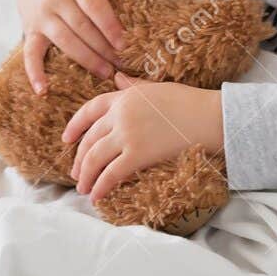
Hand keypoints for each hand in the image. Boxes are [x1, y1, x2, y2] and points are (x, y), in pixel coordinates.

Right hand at [17, 0, 139, 92]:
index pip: (94, 5)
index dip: (109, 25)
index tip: (124, 44)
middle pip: (82, 27)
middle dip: (103, 47)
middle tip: (121, 64)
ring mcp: (41, 17)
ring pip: (65, 41)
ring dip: (86, 59)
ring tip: (106, 73)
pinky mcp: (30, 31)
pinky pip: (30, 53)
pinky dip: (35, 72)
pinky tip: (43, 90)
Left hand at [62, 73, 223, 202]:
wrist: (210, 116)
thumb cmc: (189, 102)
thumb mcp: (155, 88)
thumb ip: (132, 86)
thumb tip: (117, 78)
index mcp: (123, 97)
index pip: (89, 110)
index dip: (74, 126)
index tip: (66, 139)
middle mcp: (120, 114)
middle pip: (89, 139)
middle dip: (79, 159)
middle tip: (76, 174)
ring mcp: (128, 134)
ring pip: (94, 158)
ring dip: (86, 177)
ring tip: (84, 189)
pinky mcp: (138, 154)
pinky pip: (111, 174)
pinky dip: (100, 187)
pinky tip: (96, 197)